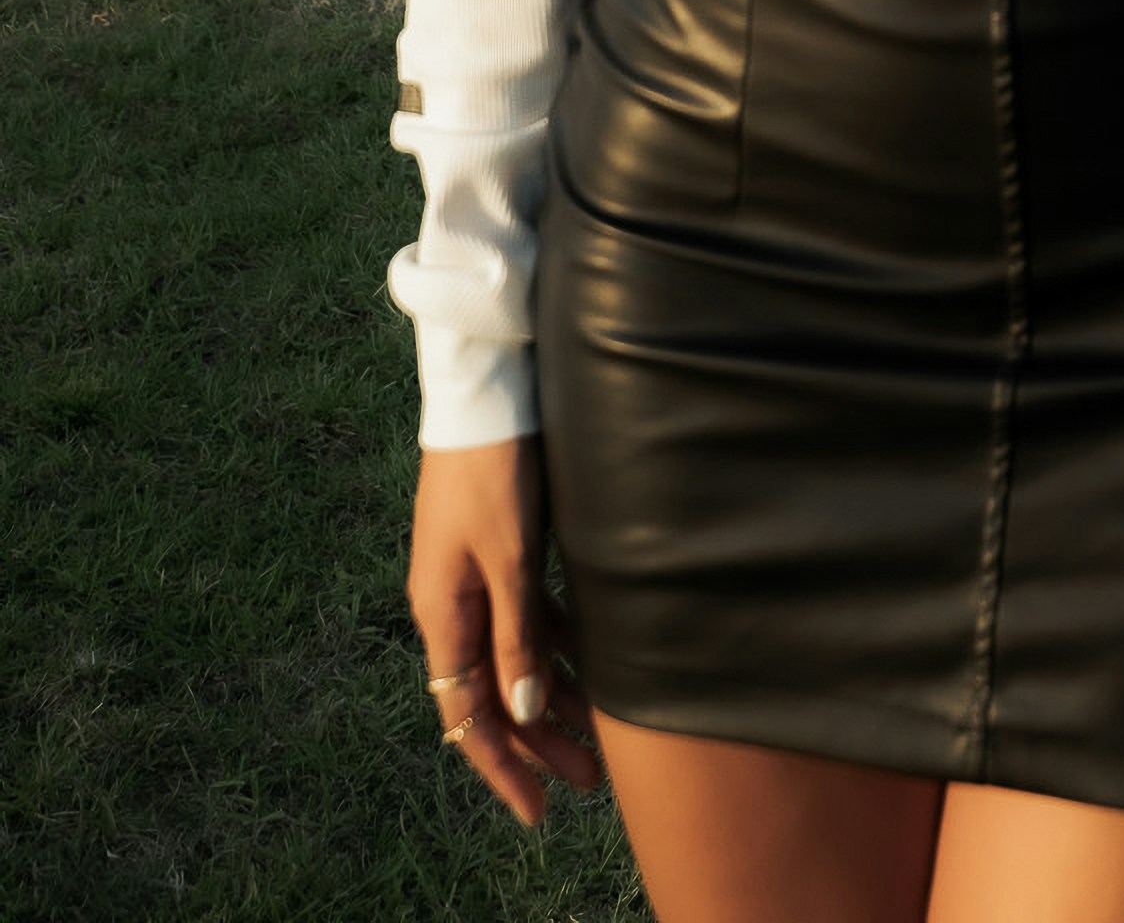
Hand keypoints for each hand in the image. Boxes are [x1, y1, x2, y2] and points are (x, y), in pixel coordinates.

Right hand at [407, 437, 601, 826]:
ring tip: (603, 740)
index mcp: (442, 612)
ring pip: (517, 660)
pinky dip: (559, 650)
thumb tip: (525, 710)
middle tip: (589, 783)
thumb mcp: (509, 556)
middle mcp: (454, 604)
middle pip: (494, 694)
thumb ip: (516, 633)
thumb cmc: (493, 468)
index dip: (503, 765)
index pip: (468, 714)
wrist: (488, 390)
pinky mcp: (503, 551)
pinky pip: (530, 620)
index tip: (536, 810)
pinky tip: (597, 668)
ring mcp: (478, 577)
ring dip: (556, 699)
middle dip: (539, 742)